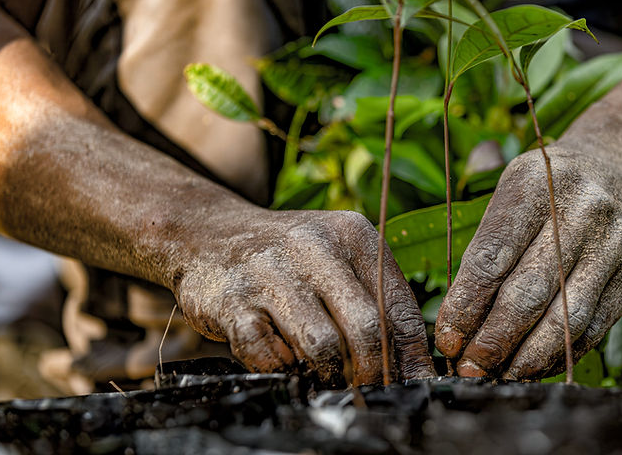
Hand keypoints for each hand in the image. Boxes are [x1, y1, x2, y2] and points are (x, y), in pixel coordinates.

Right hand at [173, 209, 434, 384]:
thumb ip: (375, 299)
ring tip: (325, 375)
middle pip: (365, 327)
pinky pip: (269, 355)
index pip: (397, 304)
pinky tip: (282, 358)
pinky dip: (281, 367)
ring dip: (327, 372)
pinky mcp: (233, 300)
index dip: (409, 353)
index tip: (411, 382)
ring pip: (322, 345)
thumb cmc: (289, 258)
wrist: (208, 234)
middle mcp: (313, 245)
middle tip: (367, 387)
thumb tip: (412, 365)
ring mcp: (271, 272)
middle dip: (371, 370)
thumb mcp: (337, 257)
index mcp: (351, 233)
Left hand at [434, 143, 621, 378]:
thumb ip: (484, 246)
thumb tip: (456, 321)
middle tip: (468, 367)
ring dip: (528, 357)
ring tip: (500, 376)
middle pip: (529, 291)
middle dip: (493, 339)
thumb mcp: (509, 190)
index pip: (492, 256)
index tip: (447, 338)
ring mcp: (614, 244)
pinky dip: (561, 354)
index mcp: (534, 184)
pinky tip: (534, 366)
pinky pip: (595, 326)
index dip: (466, 305)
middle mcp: (580, 211)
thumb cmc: (547, 189)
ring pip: (567, 317)